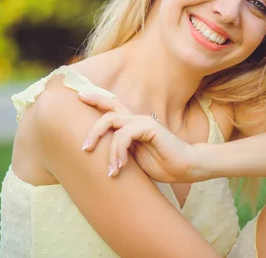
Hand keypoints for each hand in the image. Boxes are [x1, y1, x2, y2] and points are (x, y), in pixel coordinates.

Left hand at [78, 93, 197, 182]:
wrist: (186, 168)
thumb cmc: (162, 165)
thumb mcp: (133, 159)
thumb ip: (120, 151)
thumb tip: (99, 154)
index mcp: (131, 125)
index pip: (110, 107)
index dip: (95, 99)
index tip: (79, 96)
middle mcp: (136, 119)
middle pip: (108, 112)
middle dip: (93, 129)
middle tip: (84, 148)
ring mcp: (142, 121)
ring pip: (113, 123)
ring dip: (108, 149)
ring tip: (111, 170)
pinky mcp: (149, 127)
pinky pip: (124, 134)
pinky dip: (118, 151)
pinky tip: (120, 167)